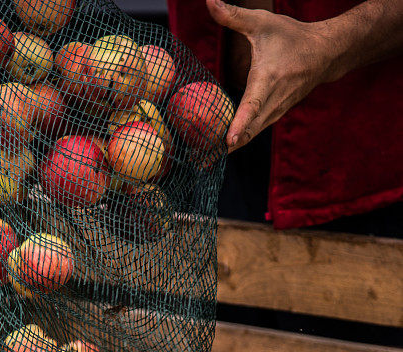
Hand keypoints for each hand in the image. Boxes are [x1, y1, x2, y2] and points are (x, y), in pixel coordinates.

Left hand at [207, 0, 340, 150]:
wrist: (324, 54)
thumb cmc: (291, 37)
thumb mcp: (262, 22)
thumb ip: (233, 15)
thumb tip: (209, 1)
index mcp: (268, 79)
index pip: (252, 105)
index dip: (240, 123)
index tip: (229, 140)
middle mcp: (273, 100)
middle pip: (248, 130)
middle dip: (226, 146)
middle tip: (202, 160)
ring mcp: (276, 112)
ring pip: (251, 135)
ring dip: (230, 148)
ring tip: (205, 161)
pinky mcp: (275, 116)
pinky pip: (254, 132)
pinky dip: (239, 141)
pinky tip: (221, 149)